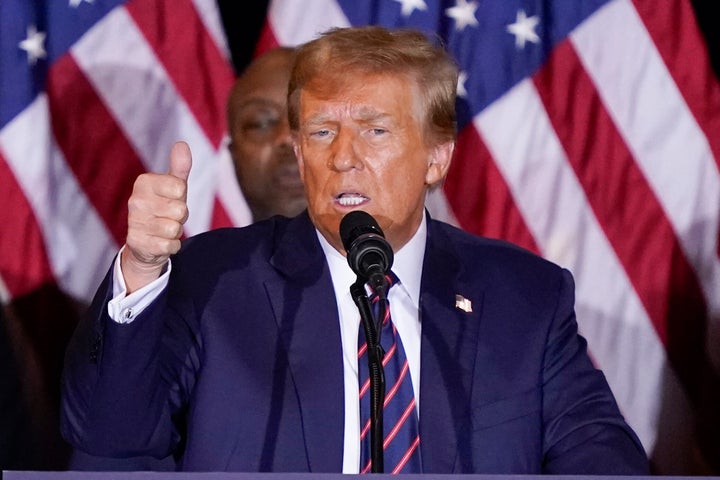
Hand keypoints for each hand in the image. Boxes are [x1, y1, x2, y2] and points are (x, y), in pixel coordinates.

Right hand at [121, 141, 191, 292]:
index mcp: (143, 182)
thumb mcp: (174, 187)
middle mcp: (135, 201)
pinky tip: (159, 242)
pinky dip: (171, 246)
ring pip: (175, 229)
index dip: (181, 197)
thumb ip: (179, 167)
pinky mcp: (137, 243)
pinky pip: (170, 246)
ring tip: (163, 229)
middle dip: (180, 217)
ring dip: (175, 232)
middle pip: (180, 210)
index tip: (172, 199)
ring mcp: (134, 223)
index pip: (179, 187)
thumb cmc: (163, 208)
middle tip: (169, 216)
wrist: (146, 242)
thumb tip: (182, 144)